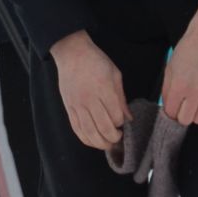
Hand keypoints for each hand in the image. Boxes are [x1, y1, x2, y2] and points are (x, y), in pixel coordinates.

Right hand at [50, 31, 128, 149]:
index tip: (123, 121)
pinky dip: (86, 139)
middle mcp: (90, 99)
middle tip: (118, 136)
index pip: (117, 116)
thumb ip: (121, 98)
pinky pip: (77, 129)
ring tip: (108, 142)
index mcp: (104, 89)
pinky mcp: (68, 107)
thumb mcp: (115, 75)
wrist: (72, 53)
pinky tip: (94, 140)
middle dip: (114, 138)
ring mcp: (77, 104)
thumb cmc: (96, 61)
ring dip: (101, 143)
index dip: (122, 123)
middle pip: (104, 128)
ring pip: (90, 132)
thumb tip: (128, 118)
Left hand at [160, 3, 197, 125]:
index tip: (171, 108)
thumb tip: (167, 106)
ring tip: (192, 104)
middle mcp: (195, 92)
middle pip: (185, 120)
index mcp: (179, 85)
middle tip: (181, 107)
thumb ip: (167, 89)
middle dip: (180, 115)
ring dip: (194, 114)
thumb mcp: (169, 68)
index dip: (169, 112)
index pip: (171, 112)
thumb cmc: (187, 51)